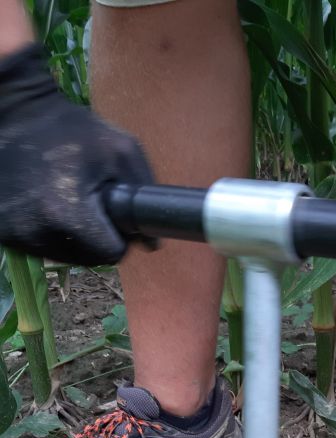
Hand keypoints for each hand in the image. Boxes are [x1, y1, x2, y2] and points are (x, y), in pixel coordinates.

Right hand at [0, 43, 153, 264]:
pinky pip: (42, 247)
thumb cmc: (70, 129)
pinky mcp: (2, 233)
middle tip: (89, 202)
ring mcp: (16, 237)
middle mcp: (37, 234)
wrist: (11, 113)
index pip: (112, 253)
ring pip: (66, 256)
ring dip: (74, 236)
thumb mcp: (120, 150)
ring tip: (66, 199)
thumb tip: (153, 243)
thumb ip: (144, 193)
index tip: (112, 212)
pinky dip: (50, 232)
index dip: (119, 234)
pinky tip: (45, 203)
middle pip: (89, 259)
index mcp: (67, 216)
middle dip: (97, 237)